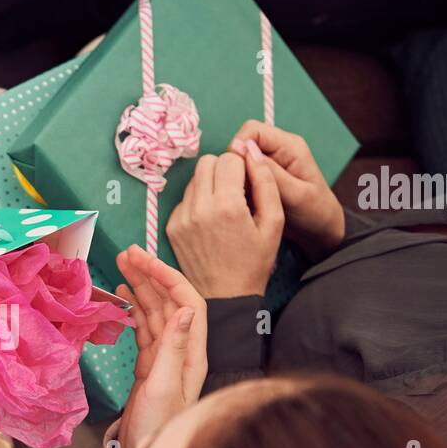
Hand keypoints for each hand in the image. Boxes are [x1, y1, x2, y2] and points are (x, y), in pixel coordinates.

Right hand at [116, 245, 208, 447]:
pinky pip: (144, 329)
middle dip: (151, 275)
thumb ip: (172, 347)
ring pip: (154, 312)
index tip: (143, 260)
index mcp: (192, 353)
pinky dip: (135, 309)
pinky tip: (126, 296)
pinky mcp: (149, 367)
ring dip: (142, 287)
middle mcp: (182, 351)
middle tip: (127, 253)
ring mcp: (165, 358)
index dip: (167, 277)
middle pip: (170, 302)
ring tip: (123, 265)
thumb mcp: (163, 386)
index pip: (186, 302)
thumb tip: (186, 308)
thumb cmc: (157, 428)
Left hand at [165, 147, 283, 298]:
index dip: (243, 167)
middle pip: (207, 162)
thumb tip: (252, 150)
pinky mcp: (172, 226)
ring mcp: (182, 217)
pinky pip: (185, 198)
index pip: (229, 158)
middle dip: (224, 170)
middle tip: (236, 192)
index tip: (249, 185)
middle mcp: (199, 208)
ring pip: (194, 178)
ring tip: (224, 208)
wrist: (226, 297)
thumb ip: (266, 181)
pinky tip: (211, 221)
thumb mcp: (273, 222)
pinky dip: (198, 201)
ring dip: (210, 184)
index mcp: (227, 205)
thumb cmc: (255, 261)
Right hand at [227, 121, 343, 261]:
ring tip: (244, 199)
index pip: (252, 130)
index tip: (235, 174)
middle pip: (242, 143)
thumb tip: (242, 148)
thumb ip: (270, 172)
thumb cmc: (314, 212)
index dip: (238, 147)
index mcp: (289, 146)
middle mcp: (278, 149)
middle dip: (235, 165)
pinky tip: (245, 202)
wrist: (320, 231)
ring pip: (239, 160)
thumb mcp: (295, 194)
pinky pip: (241, 174)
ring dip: (236, 178)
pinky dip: (238, 186)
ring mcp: (269, 162)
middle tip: (240, 190)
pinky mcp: (262, 176)